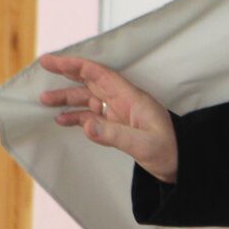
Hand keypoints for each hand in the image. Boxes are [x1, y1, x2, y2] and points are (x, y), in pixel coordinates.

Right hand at [39, 54, 179, 182]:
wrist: (185, 166)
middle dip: (67, 76)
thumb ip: (114, 135)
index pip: (99, 75)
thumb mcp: (143, 144)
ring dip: (68, 99)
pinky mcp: (120, 129)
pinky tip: (63, 120)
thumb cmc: (171, 152)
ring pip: (90, 101)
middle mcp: (125, 102)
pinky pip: (94, 118)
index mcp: (132, 98)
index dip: (75, 65)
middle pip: (91, 83)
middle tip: (43, 69)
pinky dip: (78, 117)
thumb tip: (85, 125)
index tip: (52, 61)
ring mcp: (122, 115)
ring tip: (44, 101)